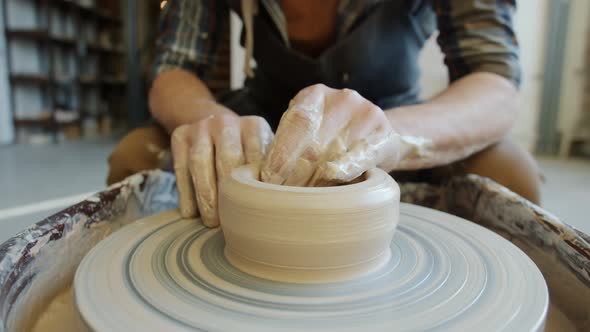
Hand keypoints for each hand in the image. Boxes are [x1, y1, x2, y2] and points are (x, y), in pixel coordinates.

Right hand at [172, 110, 272, 225]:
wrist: (208, 120)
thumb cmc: (243, 149)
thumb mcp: (262, 150)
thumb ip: (272, 170)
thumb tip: (285, 200)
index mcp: (254, 126)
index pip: (258, 157)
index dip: (257, 186)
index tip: (259, 210)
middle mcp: (227, 122)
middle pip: (228, 159)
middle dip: (229, 192)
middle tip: (231, 221)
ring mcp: (200, 127)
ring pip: (200, 162)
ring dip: (205, 195)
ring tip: (211, 222)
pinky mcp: (179, 135)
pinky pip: (180, 167)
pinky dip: (185, 193)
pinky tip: (190, 213)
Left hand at [261, 84, 405, 185]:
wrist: (383, 136)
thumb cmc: (336, 140)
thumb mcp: (311, 131)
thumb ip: (290, 144)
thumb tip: (262, 175)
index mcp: (315, 95)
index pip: (294, 124)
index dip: (280, 154)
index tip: (268, 179)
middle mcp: (341, 99)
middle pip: (312, 142)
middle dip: (294, 174)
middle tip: (282, 197)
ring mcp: (365, 115)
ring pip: (333, 153)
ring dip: (315, 181)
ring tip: (302, 199)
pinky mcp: (383, 135)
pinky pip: (360, 156)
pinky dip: (344, 169)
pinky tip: (332, 178)